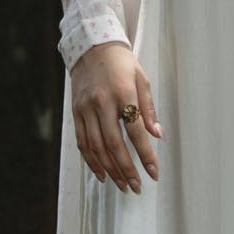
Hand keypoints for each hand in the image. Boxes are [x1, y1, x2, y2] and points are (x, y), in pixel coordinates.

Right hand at [70, 41, 162, 193]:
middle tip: (136, 187)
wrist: (91, 47)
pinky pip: (82, 142)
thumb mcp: (141, 79)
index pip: (135, 131)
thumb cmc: (121, 64)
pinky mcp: (76, 112)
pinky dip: (91, 160)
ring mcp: (86, 109)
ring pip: (96, 147)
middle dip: (126, 169)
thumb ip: (148, 108)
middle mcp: (102, 103)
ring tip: (122, 184)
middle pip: (114, 144)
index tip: (154, 172)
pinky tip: (101, 173)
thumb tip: (157, 135)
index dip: (145, 155)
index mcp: (123, 93)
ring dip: (109, 169)